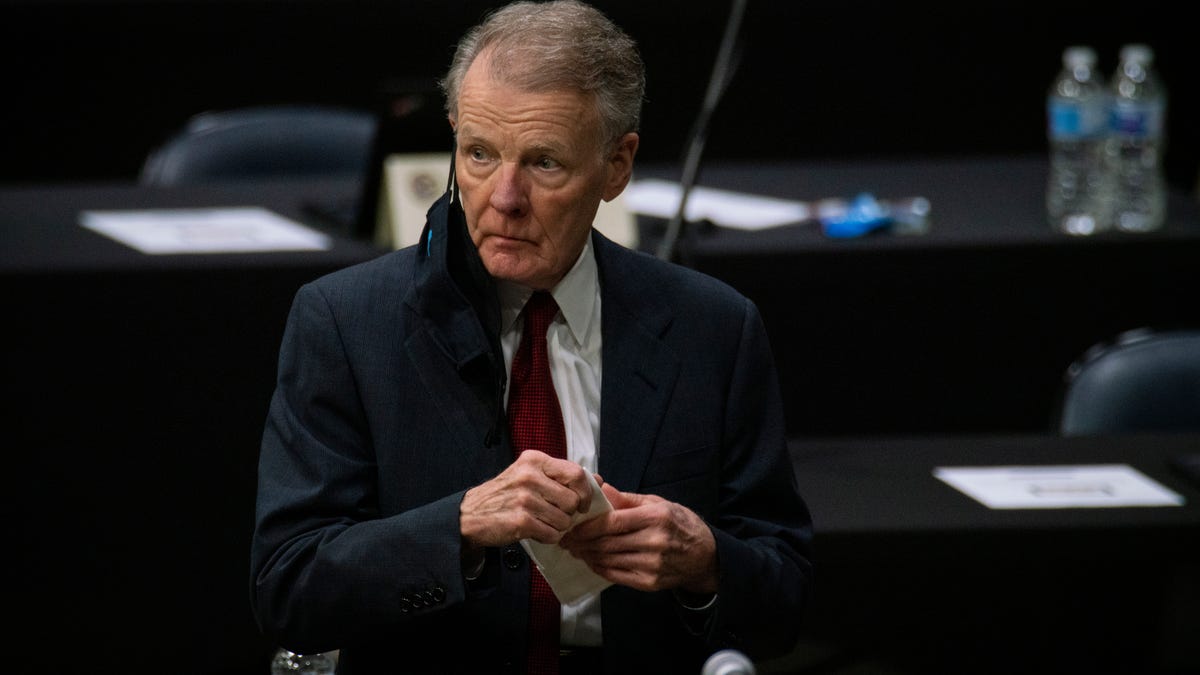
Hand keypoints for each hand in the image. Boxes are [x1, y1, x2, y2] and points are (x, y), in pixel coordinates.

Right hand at [460, 450, 592, 548]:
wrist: (471, 515)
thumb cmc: (506, 494)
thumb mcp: (530, 474)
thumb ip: (561, 475)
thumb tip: (598, 479)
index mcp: (535, 460)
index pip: (576, 473)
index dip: (585, 492)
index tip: (581, 503)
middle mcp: (530, 476)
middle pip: (573, 500)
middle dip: (569, 513)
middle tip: (554, 514)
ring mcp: (524, 499)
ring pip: (565, 520)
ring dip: (558, 527)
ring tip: (542, 522)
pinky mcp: (520, 521)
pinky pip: (552, 534)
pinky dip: (548, 537)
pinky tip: (535, 531)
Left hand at [561, 483, 717, 593]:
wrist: (705, 556)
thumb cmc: (680, 524)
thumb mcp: (659, 504)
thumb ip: (628, 499)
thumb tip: (602, 489)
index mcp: (656, 518)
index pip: (612, 523)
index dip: (587, 527)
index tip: (571, 527)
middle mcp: (654, 542)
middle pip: (607, 543)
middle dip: (581, 542)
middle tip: (566, 540)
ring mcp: (652, 565)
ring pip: (609, 560)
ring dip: (587, 556)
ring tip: (576, 550)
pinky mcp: (650, 583)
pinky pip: (616, 575)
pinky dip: (600, 568)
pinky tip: (592, 561)